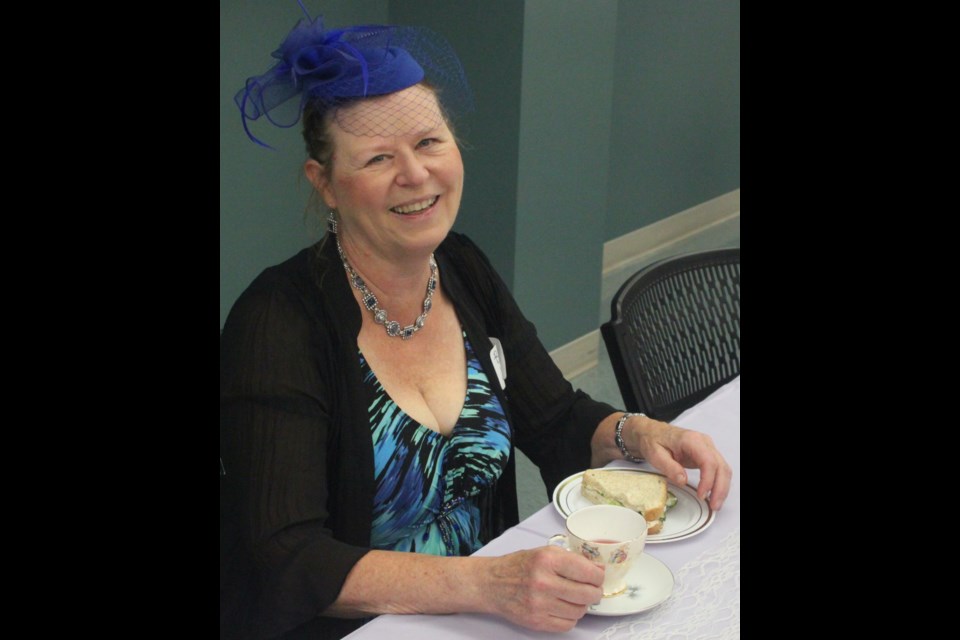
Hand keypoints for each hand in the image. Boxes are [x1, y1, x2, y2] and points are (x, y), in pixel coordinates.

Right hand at [483, 546, 603, 631]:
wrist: (492, 584)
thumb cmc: (519, 566)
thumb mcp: (545, 552)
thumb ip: (573, 559)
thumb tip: (599, 570)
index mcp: (547, 560)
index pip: (587, 572)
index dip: (598, 576)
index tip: (597, 577)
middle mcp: (543, 582)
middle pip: (587, 594)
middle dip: (595, 592)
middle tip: (591, 590)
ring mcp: (540, 604)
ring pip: (580, 611)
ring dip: (581, 605)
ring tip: (573, 598)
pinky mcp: (537, 622)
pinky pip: (567, 625)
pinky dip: (570, 617)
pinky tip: (563, 607)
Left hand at [632, 416, 731, 509]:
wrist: (652, 433)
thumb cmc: (653, 441)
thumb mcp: (655, 454)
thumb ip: (669, 467)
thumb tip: (683, 481)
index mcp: (691, 440)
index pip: (708, 461)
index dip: (708, 480)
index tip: (701, 495)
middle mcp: (704, 443)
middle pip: (721, 466)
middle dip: (720, 488)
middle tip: (714, 505)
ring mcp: (707, 448)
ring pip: (723, 469)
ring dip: (722, 488)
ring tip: (715, 504)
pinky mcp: (706, 455)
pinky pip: (718, 470)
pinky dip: (718, 483)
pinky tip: (713, 495)